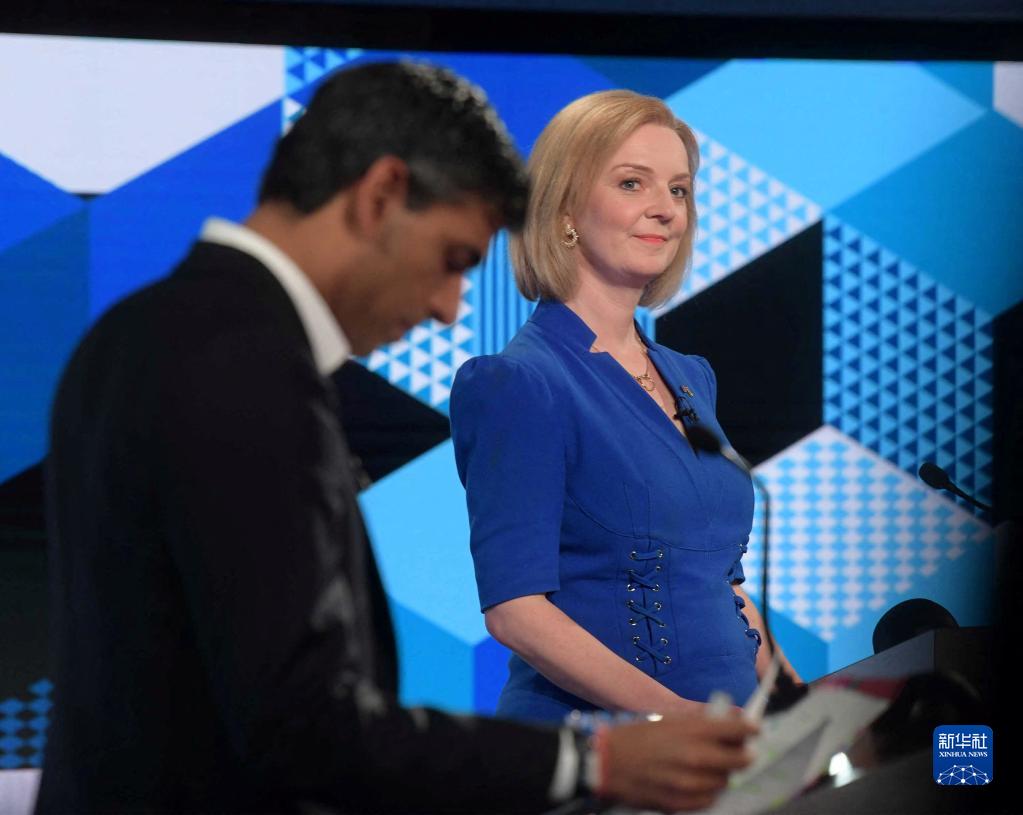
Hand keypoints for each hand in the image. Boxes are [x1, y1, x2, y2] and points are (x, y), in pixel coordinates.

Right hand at [599, 713, 756, 811]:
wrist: (607, 762)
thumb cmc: (639, 734)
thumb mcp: (670, 718)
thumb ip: (703, 720)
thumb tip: (734, 717)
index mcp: (694, 731)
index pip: (739, 730)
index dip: (751, 729)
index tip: (754, 729)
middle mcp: (697, 758)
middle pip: (741, 759)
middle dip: (742, 753)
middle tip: (737, 749)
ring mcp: (691, 784)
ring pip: (726, 781)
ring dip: (722, 772)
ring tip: (708, 765)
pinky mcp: (682, 803)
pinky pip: (710, 798)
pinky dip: (708, 790)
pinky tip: (695, 780)